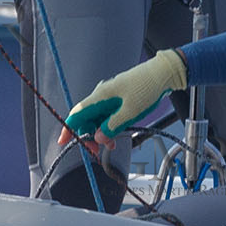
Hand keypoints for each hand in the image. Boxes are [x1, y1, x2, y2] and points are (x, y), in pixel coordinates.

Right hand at [60, 49, 187, 142]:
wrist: (162, 74)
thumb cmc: (146, 88)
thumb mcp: (130, 112)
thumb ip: (112, 126)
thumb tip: (97, 137)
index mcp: (101, 96)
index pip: (77, 113)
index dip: (68, 128)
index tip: (63, 142)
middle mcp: (102, 96)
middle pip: (86, 118)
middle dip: (88, 136)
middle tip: (96, 151)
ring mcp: (110, 97)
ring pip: (97, 119)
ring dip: (100, 133)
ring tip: (111, 145)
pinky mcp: (117, 99)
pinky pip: (106, 115)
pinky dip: (108, 127)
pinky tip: (115, 136)